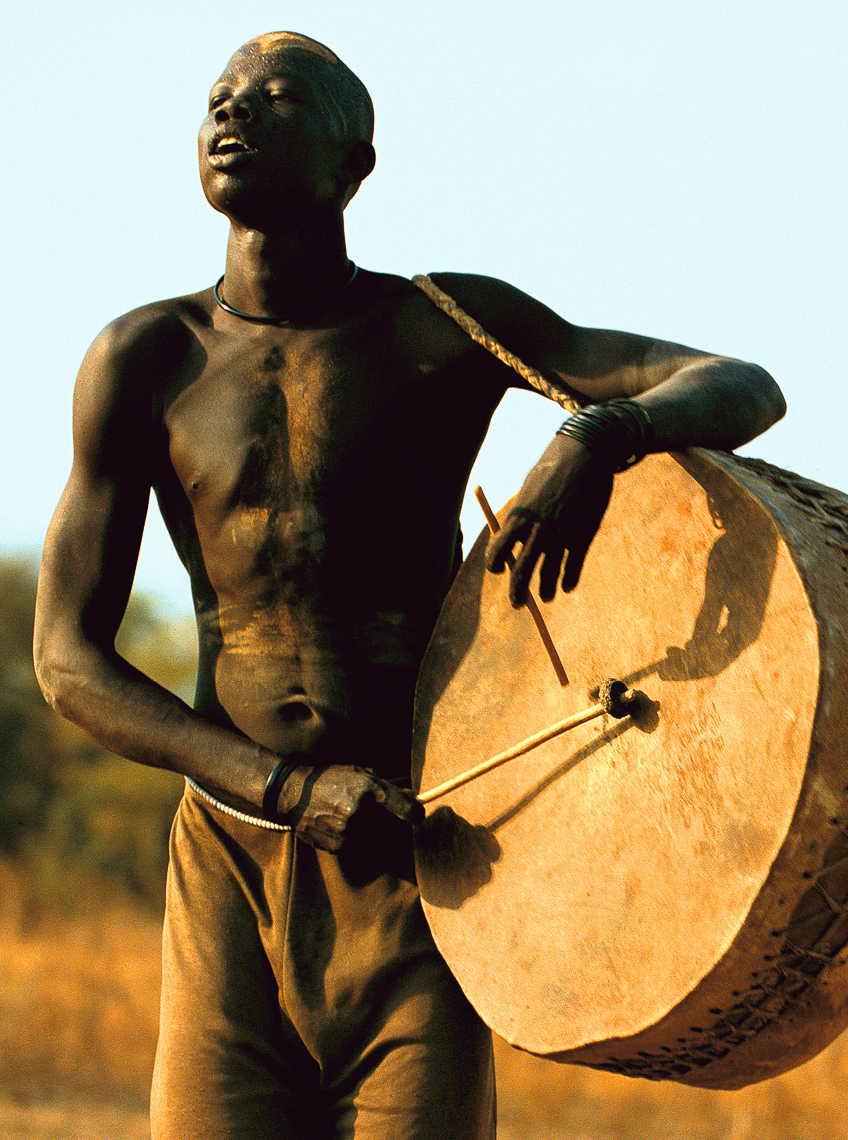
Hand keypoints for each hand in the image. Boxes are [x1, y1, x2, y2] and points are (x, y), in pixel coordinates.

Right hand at [277, 763, 423, 851]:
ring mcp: (348, 831)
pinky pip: (357, 846)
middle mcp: (360, 810)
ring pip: (374, 839)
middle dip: (389, 823)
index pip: (404, 806)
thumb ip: (384, 785)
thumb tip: (409, 795)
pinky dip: (354, 840)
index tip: (418, 816)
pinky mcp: (338, 846)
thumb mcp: (357, 772)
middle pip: (391, 827)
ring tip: (351, 818)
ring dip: (371, 833)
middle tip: (379, 817)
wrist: (293, 793)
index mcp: (367, 788)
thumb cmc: (328, 778)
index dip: (414, 812)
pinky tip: (340, 826)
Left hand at [485, 434, 613, 605]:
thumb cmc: (553, 468)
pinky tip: (567, 587)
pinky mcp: (583, 536)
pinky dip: (569, 580)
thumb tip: (512, 535)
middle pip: (521, 571)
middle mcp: (537, 530)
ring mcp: (561, 535)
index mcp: (519, 517)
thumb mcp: (529, 488)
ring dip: (545, 590)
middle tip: (516, 604)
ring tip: (545, 598)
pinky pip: (573, 566)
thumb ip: (521, 514)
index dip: (495, 564)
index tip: (498, 570)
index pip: (498, 551)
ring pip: (549, 574)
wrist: (586, 454)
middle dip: (517, 592)